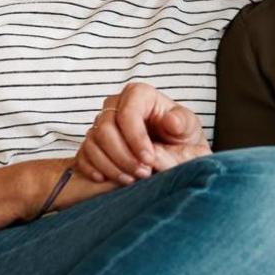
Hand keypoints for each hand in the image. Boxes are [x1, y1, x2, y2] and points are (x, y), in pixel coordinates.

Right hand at [73, 83, 211, 185]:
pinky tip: (108, 180)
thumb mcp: (190, 131)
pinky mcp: (92, 142)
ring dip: (111, 166)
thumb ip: (182, 126)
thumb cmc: (181, 139)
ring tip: (131, 180)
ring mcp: (101, 123)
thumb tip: (170, 121)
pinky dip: (94, 169)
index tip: (149, 160)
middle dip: (124, 156)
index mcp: (140, 95)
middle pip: (105, 128)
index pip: (127, 113)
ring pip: (93, 143)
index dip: (135, 138)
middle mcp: (116, 105)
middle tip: (144, 173)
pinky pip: (83, 155)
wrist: (173, 155)